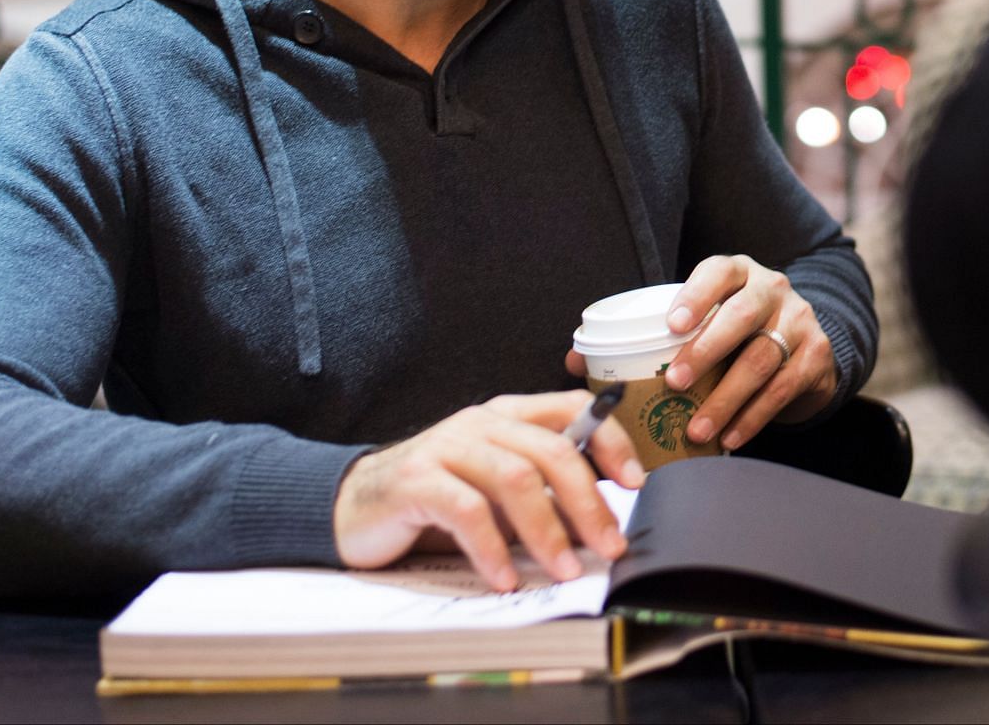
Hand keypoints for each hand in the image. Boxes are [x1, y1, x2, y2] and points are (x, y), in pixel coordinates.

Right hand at [332, 391, 644, 590]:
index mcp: (507, 416)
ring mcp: (446, 446)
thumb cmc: (437, 500)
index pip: (572, 409)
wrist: (354, 506)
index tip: (634, 482)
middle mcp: (480, 422)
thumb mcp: (495, 490)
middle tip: (609, 546)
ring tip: (564, 570)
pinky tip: (504, 579)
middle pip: (552, 450)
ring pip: (515, 478)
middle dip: (588, 503)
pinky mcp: (416, 479)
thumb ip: (539, 493)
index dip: (609, 440)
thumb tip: (599, 525)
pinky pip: (467, 511)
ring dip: (547, 531)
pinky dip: (492, 549)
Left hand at [563, 255, 839, 451]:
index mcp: (738, 272)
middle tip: (675, 384)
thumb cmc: (734, 331)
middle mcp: (772, 289)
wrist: (806, 341)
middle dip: (706, 351)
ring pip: (763, 359)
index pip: (718, 272)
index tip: (671, 326)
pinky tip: (729, 438)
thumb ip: (647, 335)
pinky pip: (784, 389)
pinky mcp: (817, 357)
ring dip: (727, 398)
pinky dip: (754, 417)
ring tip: (696, 430)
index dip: (695, 295)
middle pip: (743, 315)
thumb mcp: (701, 320)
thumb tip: (576, 361)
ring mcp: (799, 322)